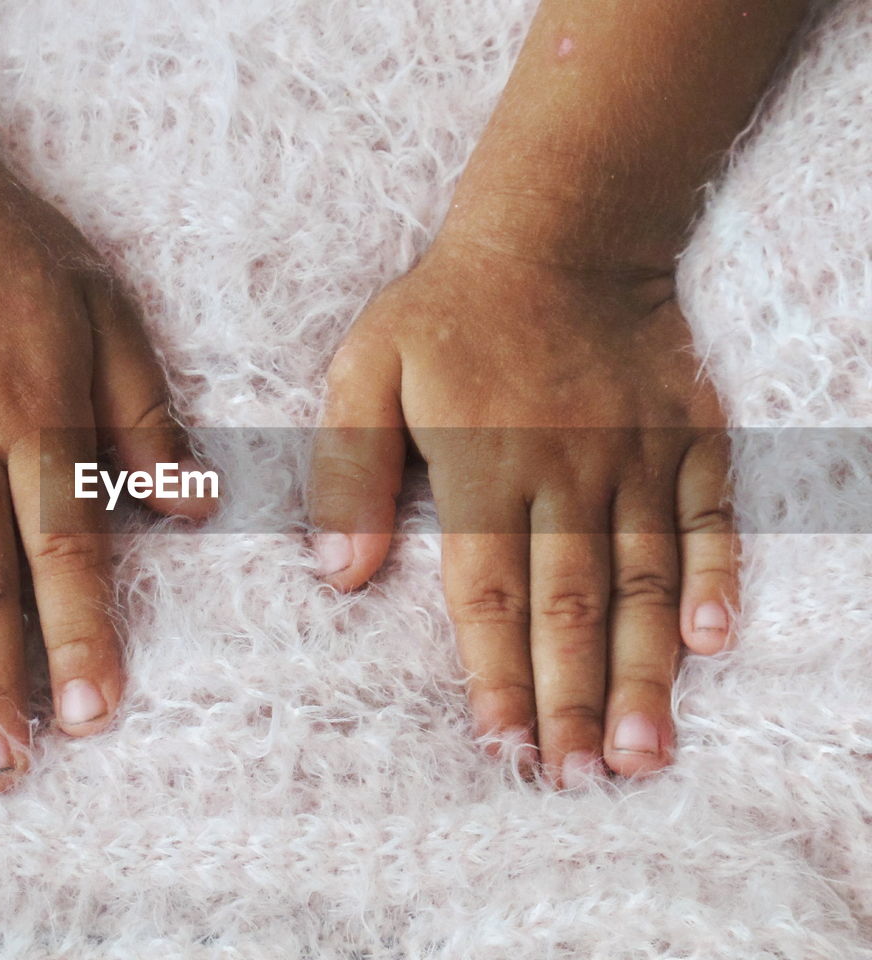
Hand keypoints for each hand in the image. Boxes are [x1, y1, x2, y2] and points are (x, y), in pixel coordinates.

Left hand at [308, 237, 734, 784]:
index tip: (504, 748)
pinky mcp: (689, 433)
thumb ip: (349, 470)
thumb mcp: (365, 370)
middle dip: (575, 699)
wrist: (558, 228)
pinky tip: (713, 640)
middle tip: (583, 780)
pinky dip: (713, 575)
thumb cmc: (448, 309)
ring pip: (642, 578)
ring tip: (646, 750)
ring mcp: (637, 455)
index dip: (496, 676)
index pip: (489, 594)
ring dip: (645, 669)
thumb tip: (337, 572)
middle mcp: (566, 471)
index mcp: (483, 465)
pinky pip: (709, 513)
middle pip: (571, 604)